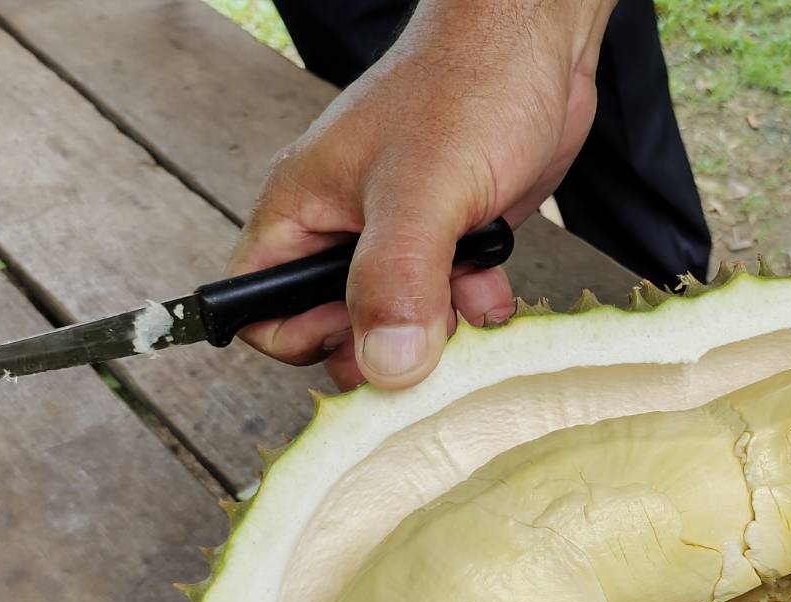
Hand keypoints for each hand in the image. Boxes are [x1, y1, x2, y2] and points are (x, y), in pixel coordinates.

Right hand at [228, 0, 615, 389]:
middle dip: (383, 346)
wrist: (533, 45)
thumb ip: (396, 280)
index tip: (364, 336)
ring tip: (470, 304)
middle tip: (428, 341)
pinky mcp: (445, 238)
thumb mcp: (423, 193)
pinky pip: (443, 301)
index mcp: (301, 210)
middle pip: (331, 328)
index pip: (257, 310)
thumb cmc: (466, 89)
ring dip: (437, 330)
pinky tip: (495, 291)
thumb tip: (385, 367)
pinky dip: (470, 308)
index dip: (304, 338)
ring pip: (396, 321)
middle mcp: (339, 228)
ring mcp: (393, 235)